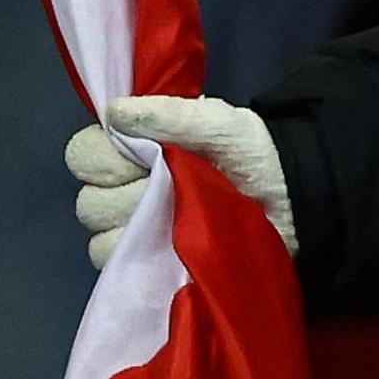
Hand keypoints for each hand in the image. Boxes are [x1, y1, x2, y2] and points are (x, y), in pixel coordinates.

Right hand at [65, 95, 293, 267]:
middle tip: (174, 187)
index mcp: (134, 151)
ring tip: (182, 215)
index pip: (82, 156)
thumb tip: (112, 111)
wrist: (296, 198)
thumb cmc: (255, 153)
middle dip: (128, 195)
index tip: (142, 158)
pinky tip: (175, 244)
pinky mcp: (152, 263)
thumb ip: (168, 114)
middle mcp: (127, 190)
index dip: (104, 159)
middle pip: (88, 202)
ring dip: (139, 226)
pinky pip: (119, 266)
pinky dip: (143, 256)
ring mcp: (138, 230)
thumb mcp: (218, 123)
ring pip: (101, 236)